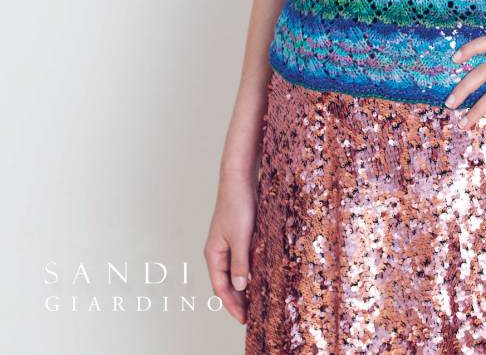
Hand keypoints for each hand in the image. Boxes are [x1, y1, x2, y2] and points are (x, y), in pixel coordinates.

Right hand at [203, 172, 256, 324]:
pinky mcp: (236, 235)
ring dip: (243, 286)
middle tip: (251, 315)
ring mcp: (226, 243)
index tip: (243, 319)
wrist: (239, 178)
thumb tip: (241, 287)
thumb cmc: (238, 205)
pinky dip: (247, 271)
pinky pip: (240, 260)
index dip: (231, 304)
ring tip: (255, 301)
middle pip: (225, 282)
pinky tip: (258, 276)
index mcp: (213, 253)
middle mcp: (217, 251)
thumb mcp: (241, 237)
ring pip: (234, 271)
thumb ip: (240, 263)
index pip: (220, 287)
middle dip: (236, 299)